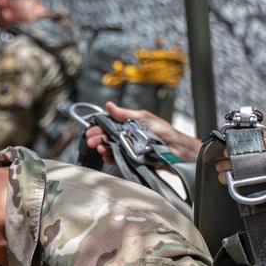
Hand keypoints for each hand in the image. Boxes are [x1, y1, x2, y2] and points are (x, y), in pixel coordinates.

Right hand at [84, 102, 201, 164]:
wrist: (175, 148)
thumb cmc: (162, 131)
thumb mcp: (143, 118)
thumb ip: (125, 114)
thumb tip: (109, 105)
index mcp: (127, 125)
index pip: (108, 125)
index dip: (98, 127)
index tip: (90, 130)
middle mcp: (126, 136)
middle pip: (107, 137)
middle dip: (97, 138)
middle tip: (90, 140)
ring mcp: (128, 149)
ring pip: (111, 148)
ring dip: (103, 148)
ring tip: (99, 147)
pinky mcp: (132, 160)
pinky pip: (119, 159)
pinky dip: (111, 158)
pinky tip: (107, 155)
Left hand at [214, 132, 265, 212]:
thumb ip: (263, 139)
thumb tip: (240, 135)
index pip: (256, 142)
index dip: (238, 147)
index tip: (226, 151)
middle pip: (250, 159)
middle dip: (231, 163)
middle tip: (220, 164)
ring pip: (248, 174)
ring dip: (231, 175)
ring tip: (222, 174)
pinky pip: (252, 186)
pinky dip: (238, 185)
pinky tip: (231, 183)